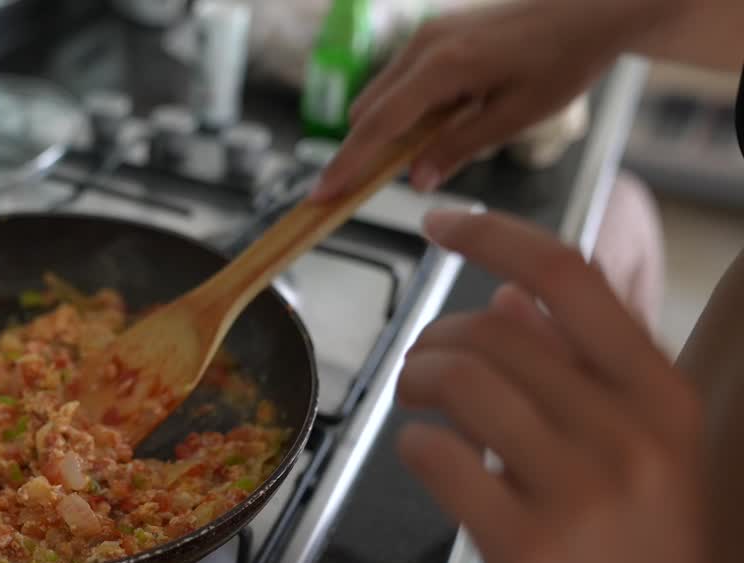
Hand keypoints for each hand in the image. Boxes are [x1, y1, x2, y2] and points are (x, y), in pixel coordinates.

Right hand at [312, 0, 670, 199]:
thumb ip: (459, 147)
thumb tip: (415, 179)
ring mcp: (426, 35)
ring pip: (380, 95)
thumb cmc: (564, 60)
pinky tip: (447, 117)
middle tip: (379, 187)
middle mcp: (422, 46)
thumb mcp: (516, 116)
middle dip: (365, 150)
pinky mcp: (435, 33)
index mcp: (441, 67)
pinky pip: (400, 79)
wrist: (592, 8)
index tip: (320, 194)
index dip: (346, 164)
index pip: (377, 126)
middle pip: (367, 111)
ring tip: (435, 146)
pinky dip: (405, 108)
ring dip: (389, 129)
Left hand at [397, 210, 742, 562]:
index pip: (569, 276)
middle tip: (421, 368)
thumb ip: (579, 366)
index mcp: (659, 393)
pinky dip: (412, 445)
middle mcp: (625, 430)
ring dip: (415, 381)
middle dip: (435, 338)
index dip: (493, 235)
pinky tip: (423, 457)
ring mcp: (577, 488)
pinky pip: (435, 457)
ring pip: (458, 381)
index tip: (440, 220)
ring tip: (414, 403)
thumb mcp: (643, 445)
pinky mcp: (526, 544)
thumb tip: (511, 290)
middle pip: (494, 331)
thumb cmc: (648, 551)